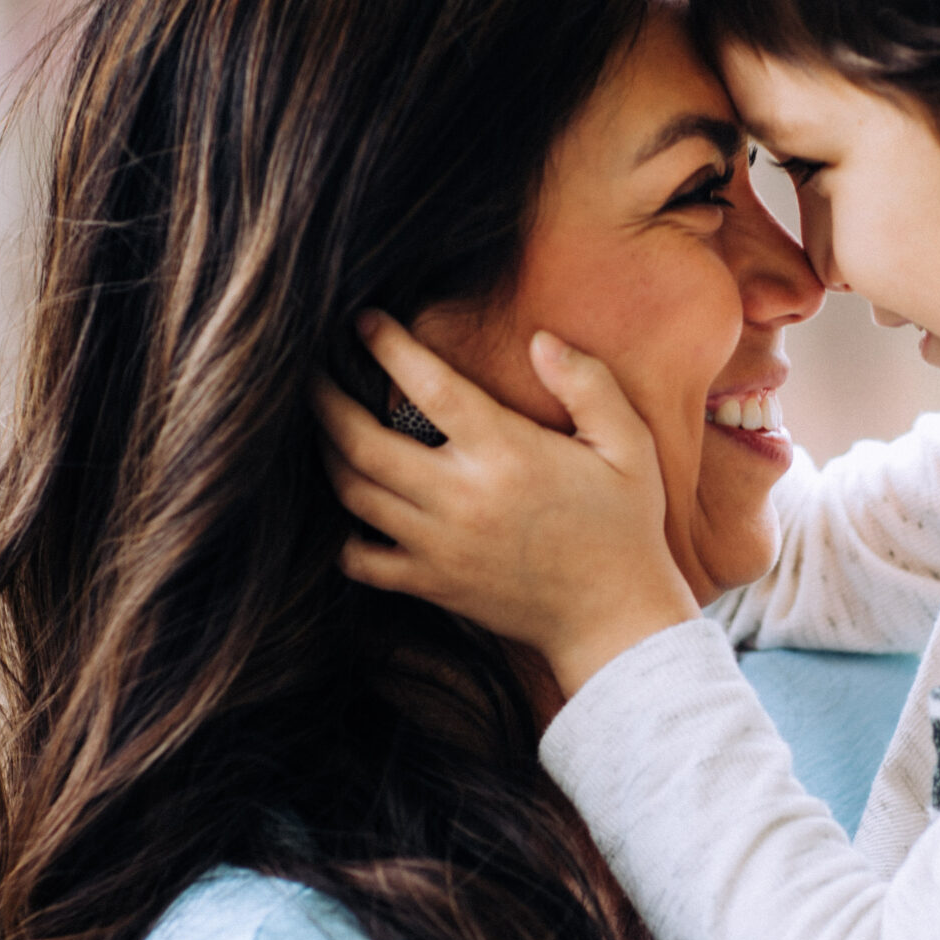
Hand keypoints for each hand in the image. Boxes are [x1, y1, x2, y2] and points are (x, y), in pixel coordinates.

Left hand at [315, 313, 697, 695]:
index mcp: (506, 453)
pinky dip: (341, 532)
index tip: (363, 321)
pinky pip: (359, 559)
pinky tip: (349, 505)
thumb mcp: (628, 445)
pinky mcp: (431, 583)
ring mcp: (438, 545)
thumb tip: (541, 340)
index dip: (388, 347)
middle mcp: (461, 497)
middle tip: (311, 371)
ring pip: (353, 493)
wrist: (614, 617)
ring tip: (322, 426)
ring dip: (327, 454)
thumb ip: (588, 384)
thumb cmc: (624, 525)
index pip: (430, 387)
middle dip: (326, 399)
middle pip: (363, 441)